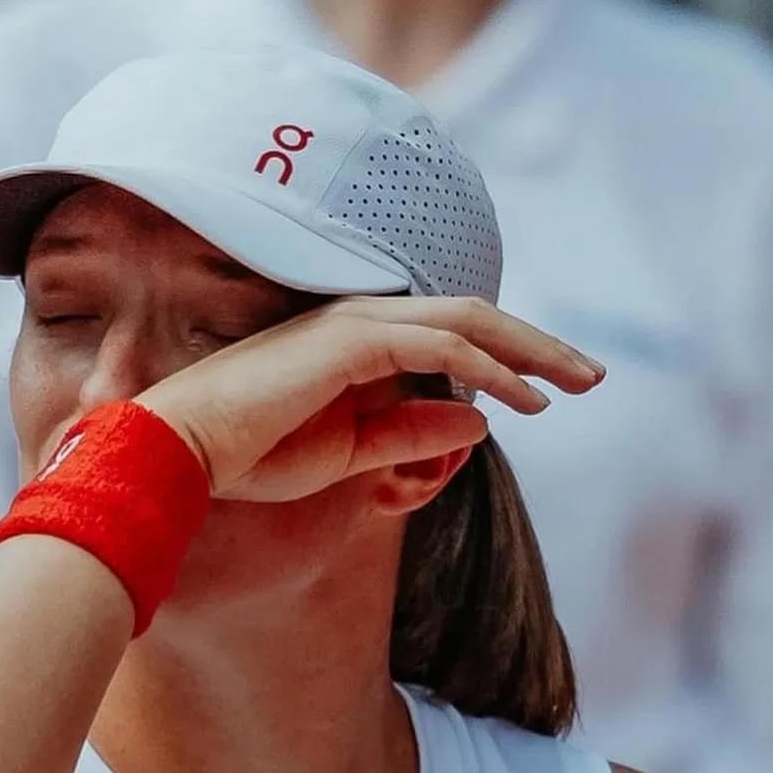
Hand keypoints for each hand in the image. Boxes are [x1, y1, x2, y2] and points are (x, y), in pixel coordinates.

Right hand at [135, 296, 604, 502]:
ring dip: (529, 349)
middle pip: (469, 317)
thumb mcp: (347, 454)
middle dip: (536, 344)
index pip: (447, 335)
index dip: (505, 357)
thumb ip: (409, 435)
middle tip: (589, 376)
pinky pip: (438, 347)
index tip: (546, 392)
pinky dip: (488, 368)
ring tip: (577, 383)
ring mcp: (354, 326)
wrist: (182, 452)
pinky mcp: (349, 343)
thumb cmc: (248, 455)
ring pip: (465, 320)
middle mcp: (359, 323)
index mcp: (354, 344)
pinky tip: (525, 399)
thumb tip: (476, 423)